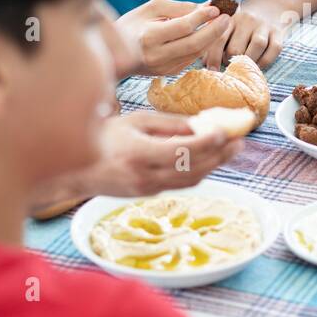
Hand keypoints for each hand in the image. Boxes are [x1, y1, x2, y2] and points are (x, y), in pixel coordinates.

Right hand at [84, 111, 243, 196]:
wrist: (77, 170)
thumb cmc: (105, 137)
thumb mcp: (135, 122)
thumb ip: (168, 124)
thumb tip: (200, 125)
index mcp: (139, 155)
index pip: (182, 152)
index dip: (207, 143)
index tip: (226, 131)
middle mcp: (145, 177)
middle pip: (193, 170)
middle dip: (220, 156)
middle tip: (240, 141)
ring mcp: (147, 190)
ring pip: (191, 181)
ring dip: (215, 166)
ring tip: (232, 149)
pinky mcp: (149, 194)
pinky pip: (181, 184)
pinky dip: (199, 171)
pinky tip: (211, 159)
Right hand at [117, 0, 231, 76]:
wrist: (113, 53)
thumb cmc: (133, 24)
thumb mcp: (151, 8)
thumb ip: (179, 7)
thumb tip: (206, 7)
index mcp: (149, 37)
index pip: (183, 27)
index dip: (202, 17)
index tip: (216, 8)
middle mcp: (156, 55)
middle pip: (194, 44)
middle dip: (215, 30)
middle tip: (228, 17)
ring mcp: (162, 67)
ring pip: (196, 53)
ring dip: (213, 38)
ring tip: (223, 23)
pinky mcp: (167, 73)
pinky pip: (191, 59)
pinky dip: (202, 46)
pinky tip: (209, 35)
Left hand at [203, 0, 286, 71]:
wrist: (269, 5)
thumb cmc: (242, 23)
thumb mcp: (227, 24)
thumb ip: (216, 39)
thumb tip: (203, 61)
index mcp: (230, 18)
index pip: (219, 39)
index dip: (213, 57)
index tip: (211, 70)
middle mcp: (247, 20)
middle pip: (237, 47)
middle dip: (231, 61)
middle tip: (230, 66)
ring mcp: (264, 25)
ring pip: (257, 46)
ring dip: (249, 62)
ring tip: (244, 67)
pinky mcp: (278, 32)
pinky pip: (274, 49)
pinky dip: (265, 61)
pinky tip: (258, 65)